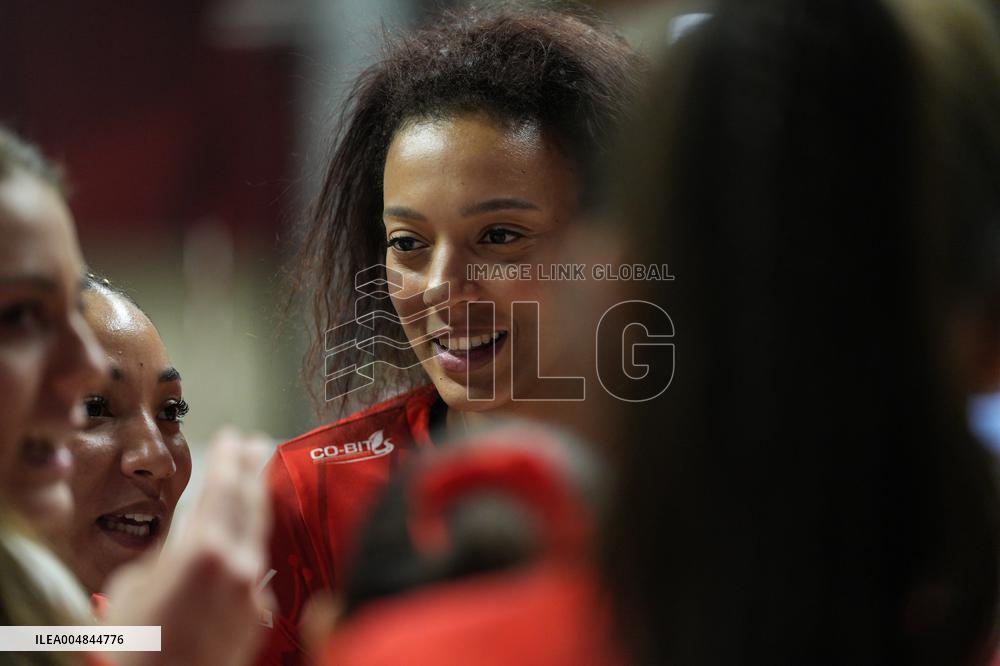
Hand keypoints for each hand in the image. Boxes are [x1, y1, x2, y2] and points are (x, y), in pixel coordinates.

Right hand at [104, 428, 272, 665]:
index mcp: (204, 550)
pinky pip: (255, 576)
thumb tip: (184, 550)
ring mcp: (253, 594)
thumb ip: (169, 556)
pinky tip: (244, 544)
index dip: (229, 459)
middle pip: (251, 505)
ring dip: (256, 507)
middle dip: (253, 471)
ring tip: (256, 482)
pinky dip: (248, 554)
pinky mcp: (257, 619)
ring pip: (258, 538)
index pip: (223, 489)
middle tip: (257, 444)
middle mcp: (238, 567)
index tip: (234, 437)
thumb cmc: (128, 644)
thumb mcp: (134, 584)